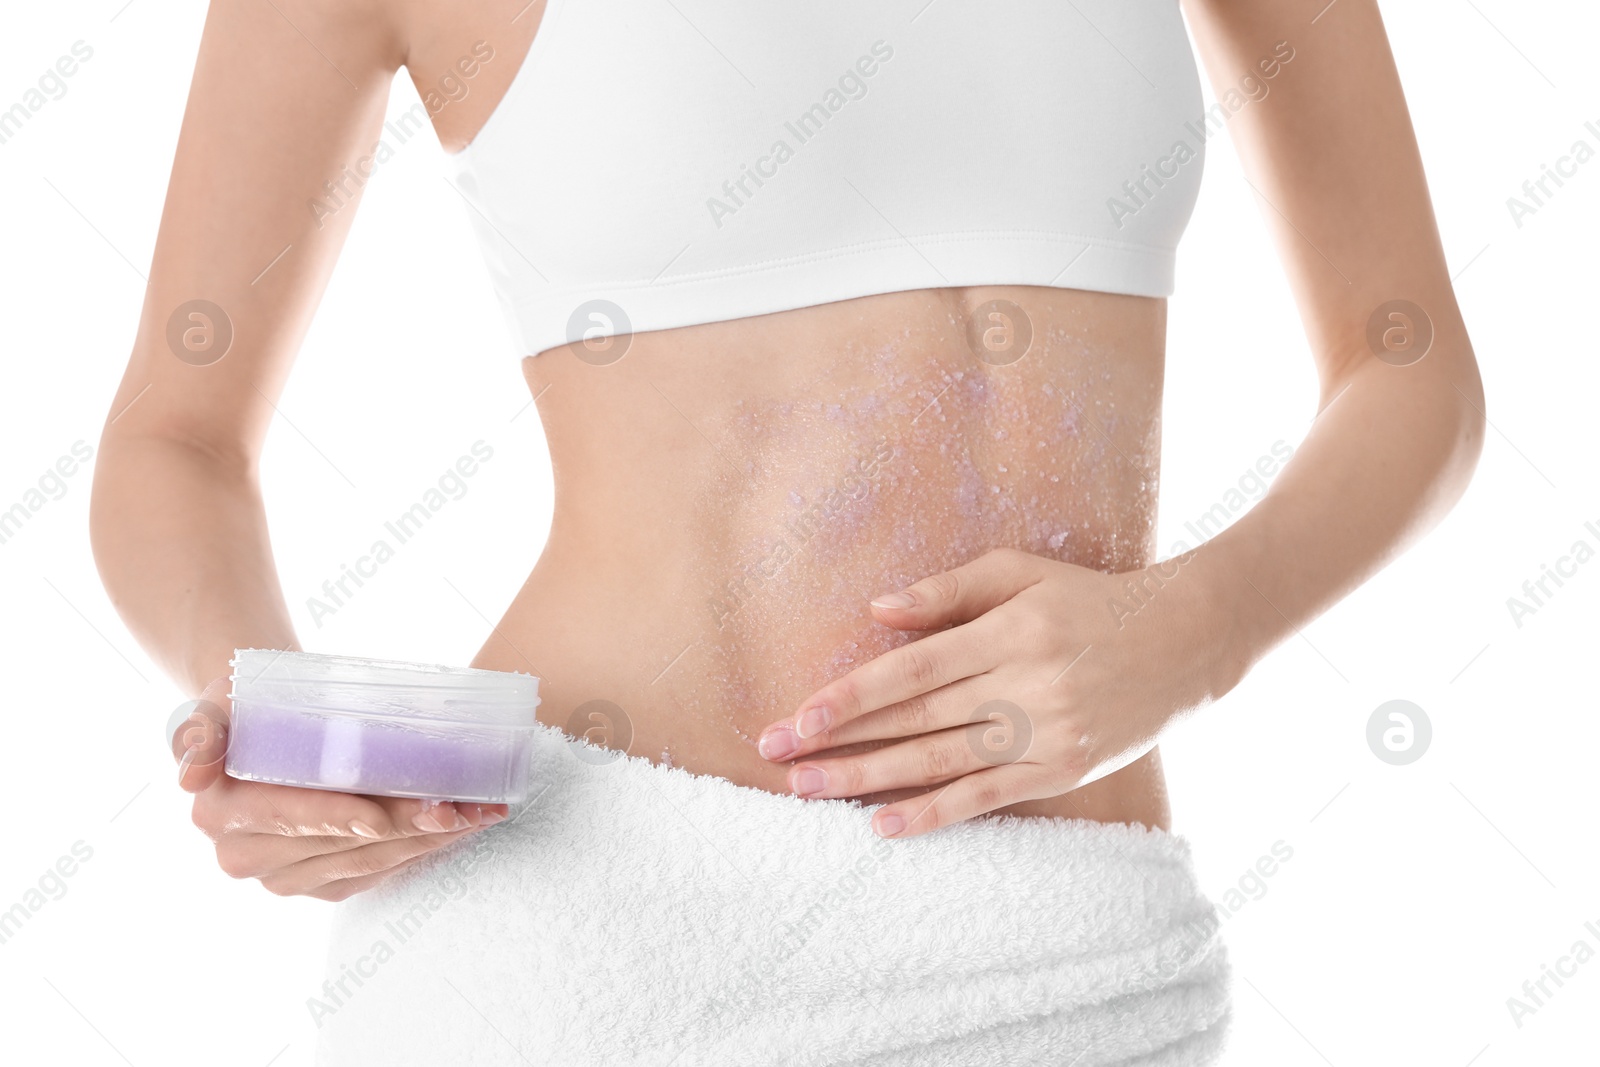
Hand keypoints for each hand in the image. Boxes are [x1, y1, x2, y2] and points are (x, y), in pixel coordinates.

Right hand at [171, 676, 505, 900]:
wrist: (266, 723)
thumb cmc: (249, 701)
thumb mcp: (219, 701)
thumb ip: (201, 730)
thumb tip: (190, 775)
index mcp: (221, 815)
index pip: (291, 817)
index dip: (337, 817)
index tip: (382, 812)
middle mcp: (247, 858)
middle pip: (342, 844)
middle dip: (405, 826)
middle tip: (460, 805)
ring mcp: (286, 877)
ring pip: (369, 862)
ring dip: (428, 840)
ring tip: (478, 812)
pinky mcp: (322, 883)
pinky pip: (379, 872)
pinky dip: (423, 850)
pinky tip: (461, 828)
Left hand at [756, 547, 1233, 837]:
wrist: (1184, 641)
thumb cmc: (1089, 599)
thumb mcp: (1022, 571)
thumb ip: (946, 589)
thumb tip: (875, 611)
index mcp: (1009, 630)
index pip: (912, 669)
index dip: (851, 696)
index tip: (798, 717)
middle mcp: (1025, 683)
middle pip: (915, 720)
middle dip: (840, 741)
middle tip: (778, 757)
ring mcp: (1046, 732)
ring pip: (940, 762)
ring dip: (868, 778)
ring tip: (808, 789)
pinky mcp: (1062, 770)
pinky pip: (986, 798)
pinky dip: (933, 814)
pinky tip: (882, 825)